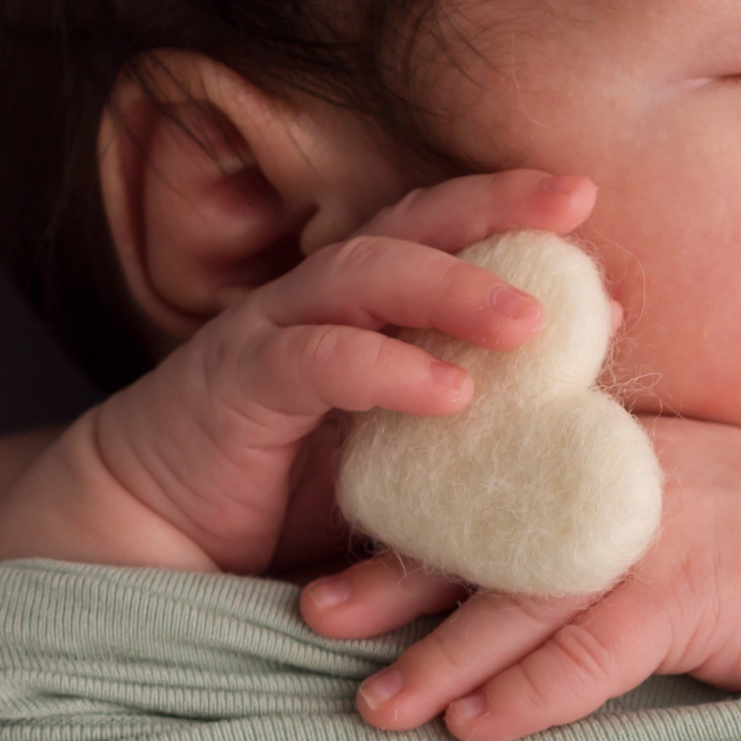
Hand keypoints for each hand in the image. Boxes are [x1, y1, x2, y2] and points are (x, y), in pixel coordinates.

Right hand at [0, 170, 597, 574]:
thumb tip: (587, 394)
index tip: (588, 208)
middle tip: (577, 200)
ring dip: (455, 288)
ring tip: (531, 322)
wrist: (151, 541)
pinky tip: (450, 391)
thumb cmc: (286, 497)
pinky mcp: (237, 386)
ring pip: (368, 274)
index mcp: (362, 304)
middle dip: (496, 204)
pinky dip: (389, 369)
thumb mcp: (401, 455)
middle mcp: (320, 300)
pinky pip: (321, 360)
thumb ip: (477, 420)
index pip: (442, 231)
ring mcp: (274, 333)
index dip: (510, 210)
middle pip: (413, 224)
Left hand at [298, 416, 740, 740]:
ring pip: (529, 591)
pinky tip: (476, 728)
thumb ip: (630, 525)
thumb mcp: (710, 518)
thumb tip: (546, 574)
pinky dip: (531, 690)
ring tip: (374, 703)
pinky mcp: (703, 585)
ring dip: (444, 650)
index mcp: (639, 450)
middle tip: (315, 613)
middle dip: (402, 572)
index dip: (428, 512)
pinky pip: (596, 646)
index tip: (350, 544)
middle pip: (497, 522)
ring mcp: (670, 524)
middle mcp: (642, 474)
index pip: (510, 474)